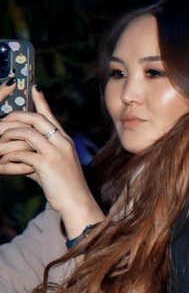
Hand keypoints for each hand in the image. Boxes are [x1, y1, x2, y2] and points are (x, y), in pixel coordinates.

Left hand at [0, 92, 103, 237]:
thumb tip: (15, 156)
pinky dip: (9, 160)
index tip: (34, 88)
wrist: (77, 203)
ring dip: (7, 139)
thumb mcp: (51, 168)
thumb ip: (35, 158)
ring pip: (25, 134)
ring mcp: (56, 152)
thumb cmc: (64, 188)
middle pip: (35, 119)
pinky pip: (21, 154)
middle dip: (14, 118)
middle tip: (1, 123)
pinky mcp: (47, 164)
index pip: (50, 116)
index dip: (41, 102)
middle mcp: (62, 142)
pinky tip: (3, 166)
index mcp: (64, 141)